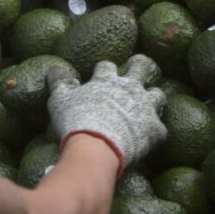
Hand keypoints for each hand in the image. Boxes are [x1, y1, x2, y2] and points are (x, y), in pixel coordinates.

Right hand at [47, 55, 167, 171]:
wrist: (97, 149)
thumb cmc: (76, 122)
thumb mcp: (60, 100)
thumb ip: (59, 82)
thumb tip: (54, 68)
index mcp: (107, 80)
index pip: (106, 66)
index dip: (103, 69)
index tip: (100, 73)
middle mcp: (130, 88)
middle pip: (140, 67)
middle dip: (138, 65)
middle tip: (136, 67)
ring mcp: (145, 108)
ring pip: (157, 94)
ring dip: (153, 97)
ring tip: (150, 103)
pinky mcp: (154, 129)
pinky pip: (160, 129)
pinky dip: (155, 132)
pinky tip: (150, 138)